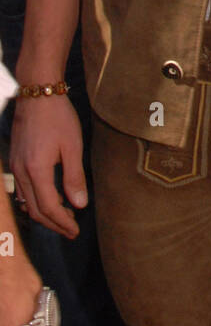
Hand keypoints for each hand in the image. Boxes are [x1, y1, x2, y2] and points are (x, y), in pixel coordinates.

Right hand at [10, 97, 85, 237]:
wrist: (38, 94)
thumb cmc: (58, 117)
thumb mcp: (72, 147)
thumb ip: (74, 177)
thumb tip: (79, 204)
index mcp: (37, 170)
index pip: (49, 207)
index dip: (63, 222)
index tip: (75, 231)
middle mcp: (22, 172)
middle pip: (35, 209)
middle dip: (54, 223)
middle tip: (71, 230)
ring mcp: (15, 167)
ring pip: (27, 201)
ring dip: (44, 213)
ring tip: (64, 217)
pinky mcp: (16, 160)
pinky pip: (23, 189)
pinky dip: (36, 200)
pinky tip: (49, 198)